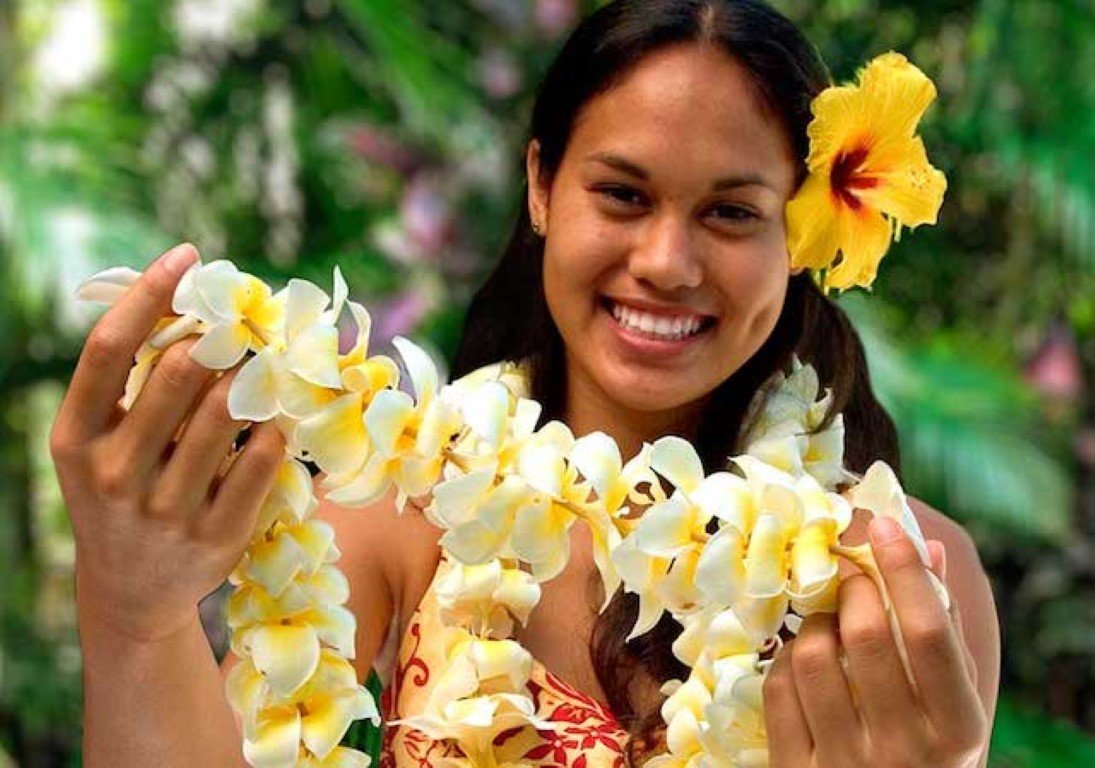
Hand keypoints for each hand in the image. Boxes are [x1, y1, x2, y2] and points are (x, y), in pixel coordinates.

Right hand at [50, 244, 285, 642]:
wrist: (132, 590)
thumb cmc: (120, 492)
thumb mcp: (98, 444)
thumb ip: (129, 385)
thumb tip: (187, 301)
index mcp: (73, 439)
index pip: (108, 349)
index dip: (149, 293)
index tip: (188, 255)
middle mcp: (111, 474)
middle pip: (175, 375)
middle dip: (218, 335)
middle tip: (244, 319)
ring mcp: (165, 509)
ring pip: (225, 413)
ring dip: (253, 374)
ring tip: (266, 360)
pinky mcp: (215, 534)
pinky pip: (260, 459)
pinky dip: (276, 425)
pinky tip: (281, 411)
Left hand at [763, 518, 987, 767]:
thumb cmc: (926, 754)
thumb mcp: (953, 707)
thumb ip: (944, 632)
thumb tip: (928, 549)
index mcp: (955, 730)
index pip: (930, 634)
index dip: (905, 570)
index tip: (883, 525)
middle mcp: (903, 750)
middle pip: (867, 636)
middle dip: (854, 587)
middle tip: (850, 574)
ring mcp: (845, 764)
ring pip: (812, 656)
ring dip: (815, 621)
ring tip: (827, 620)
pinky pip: (777, 690)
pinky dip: (785, 658)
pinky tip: (802, 658)